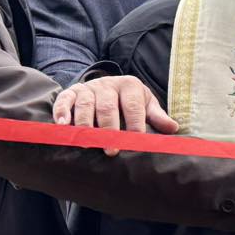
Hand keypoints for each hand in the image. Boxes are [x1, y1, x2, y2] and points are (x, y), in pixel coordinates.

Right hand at [53, 76, 177, 153]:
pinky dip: (62, 112)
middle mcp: (108, 84)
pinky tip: (63, 126)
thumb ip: (156, 116)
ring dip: (85, 124)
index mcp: (130, 85)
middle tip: (111, 149)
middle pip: (108, 106)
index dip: (134, 123)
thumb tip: (173, 129)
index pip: (133, 106)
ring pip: (86, 105)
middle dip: (110, 129)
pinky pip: (64, 100)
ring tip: (87, 143)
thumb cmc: (129, 100)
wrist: (107, 85)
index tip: (136, 140)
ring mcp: (88, 88)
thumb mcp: (145, 104)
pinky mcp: (71, 92)